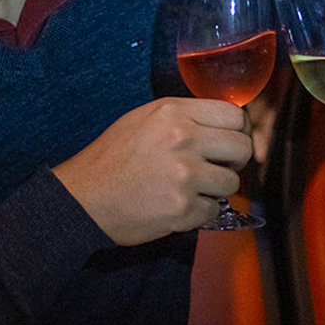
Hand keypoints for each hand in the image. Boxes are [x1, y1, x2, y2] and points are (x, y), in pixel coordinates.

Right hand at [54, 98, 252, 244]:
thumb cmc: (113, 158)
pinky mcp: (182, 209)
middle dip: (234, 160)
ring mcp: (184, 176)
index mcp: (173, 112)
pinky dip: (200, 212)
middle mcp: (182, 139)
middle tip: (218, 167)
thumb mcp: (145, 120)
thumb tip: (228, 126)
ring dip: (216, 189)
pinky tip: (178, 205)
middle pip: (242, 147)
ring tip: (192, 188)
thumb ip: (186, 118)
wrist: (83, 199)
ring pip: (232, 182)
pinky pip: (214, 209)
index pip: (233, 115)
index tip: (231, 142)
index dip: (239, 131)